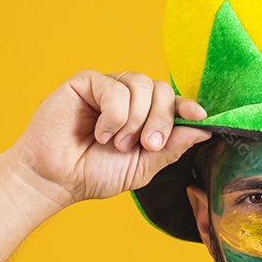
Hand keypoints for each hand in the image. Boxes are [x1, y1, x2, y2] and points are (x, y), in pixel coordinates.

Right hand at [6, 69, 210, 207]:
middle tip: (147, 145)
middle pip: (162, 90)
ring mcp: (108, 88)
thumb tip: (204, 130)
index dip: (188, 107)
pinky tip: (100, 133)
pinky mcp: (87, 82)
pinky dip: (113, 116)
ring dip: (135, 120)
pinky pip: (115, 88)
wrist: (56, 179)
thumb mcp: (143, 166)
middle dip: (161, 120)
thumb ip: (172, 147)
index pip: (174, 103)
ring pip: (142, 85)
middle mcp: (129, 99)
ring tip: (117, 143)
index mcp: (145, 117)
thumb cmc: (94, 174)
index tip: (199, 117)